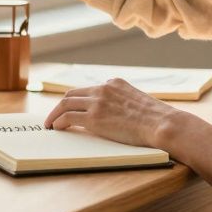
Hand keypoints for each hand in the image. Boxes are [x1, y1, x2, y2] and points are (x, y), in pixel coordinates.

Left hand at [43, 78, 187, 150]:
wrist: (161, 123)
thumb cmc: (155, 119)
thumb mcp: (137, 101)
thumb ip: (122, 101)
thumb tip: (114, 114)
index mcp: (114, 83)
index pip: (88, 89)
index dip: (76, 100)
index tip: (70, 108)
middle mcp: (103, 88)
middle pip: (72, 94)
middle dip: (61, 105)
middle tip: (54, 116)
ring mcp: (97, 102)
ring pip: (65, 104)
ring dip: (54, 114)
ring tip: (50, 124)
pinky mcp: (94, 118)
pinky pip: (68, 117)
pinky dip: (59, 122)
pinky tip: (57, 128)